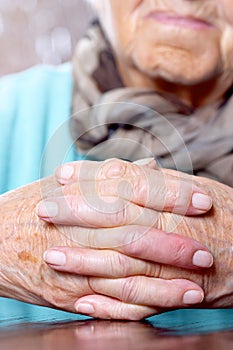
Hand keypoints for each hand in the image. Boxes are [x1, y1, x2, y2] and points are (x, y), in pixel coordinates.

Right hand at [0, 176, 204, 317]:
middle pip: (134, 232)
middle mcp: (79, 227)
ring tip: (196, 288)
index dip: (171, 195)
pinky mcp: (65, 293)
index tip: (202, 200)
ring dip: (163, 283)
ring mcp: (72, 263)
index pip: (134, 189)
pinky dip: (134, 306)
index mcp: (81, 193)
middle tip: (207, 251)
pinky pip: (104, 302)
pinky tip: (161, 309)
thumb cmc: (31, 206)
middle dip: (174, 242)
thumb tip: (153, 165)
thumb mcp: (67, 182)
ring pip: (124, 274)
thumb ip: (113, 175)